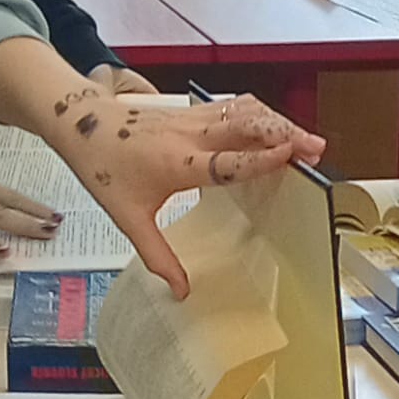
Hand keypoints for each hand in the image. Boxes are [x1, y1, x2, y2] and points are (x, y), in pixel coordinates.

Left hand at [0, 38, 323, 300]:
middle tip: (315, 148)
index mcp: (177, 164)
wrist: (83, 125)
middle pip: (247, 126)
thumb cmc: (104, 171)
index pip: (226, 162)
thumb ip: (158, 255)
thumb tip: (181, 291)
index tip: (289, 157)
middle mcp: (191, 136)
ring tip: (306, 139)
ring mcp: (194, 118)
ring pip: (246, 111)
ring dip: (278, 121)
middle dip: (284, 134)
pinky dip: (261, 113)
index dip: (259, 159)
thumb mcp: (128, 219)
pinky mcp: (194, 111)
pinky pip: (235, 107)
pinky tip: (277, 124)